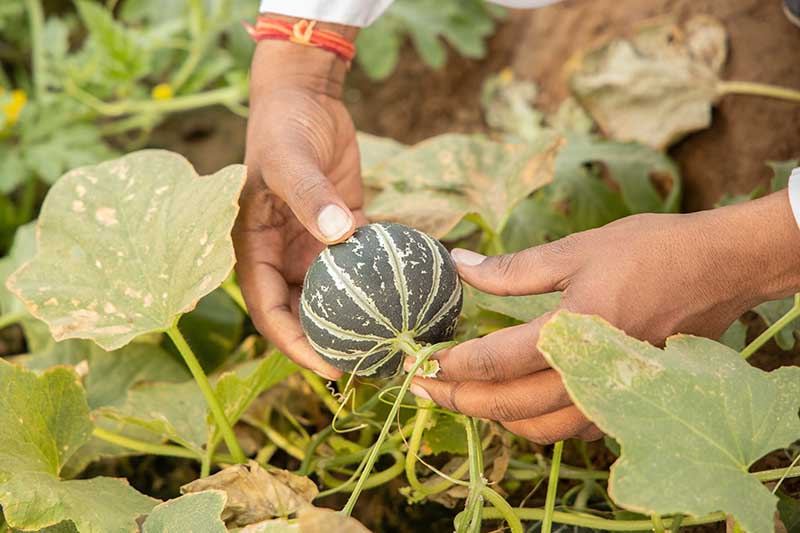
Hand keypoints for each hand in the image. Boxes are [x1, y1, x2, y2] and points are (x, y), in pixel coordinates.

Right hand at [233, 26, 362, 379]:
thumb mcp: (290, 160)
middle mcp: (281, 255)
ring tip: (389, 343)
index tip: (330, 365)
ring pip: (332, 295)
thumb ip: (311, 197)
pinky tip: (406, 299)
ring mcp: (313, 245)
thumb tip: (339, 237)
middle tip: (367, 366)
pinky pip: (360, 265)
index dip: (295, 344)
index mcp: (254, 248)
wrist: (306, 96)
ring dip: (355, 318)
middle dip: (327, 341)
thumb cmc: (284, 126)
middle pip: (301, 312)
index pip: (269, 310)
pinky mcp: (343, 230)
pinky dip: (377, 281)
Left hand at [409, 191, 799, 442]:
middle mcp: (591, 376)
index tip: (421, 360)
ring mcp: (610, 397)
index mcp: (574, 333)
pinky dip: (531, 419)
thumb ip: (510, 269)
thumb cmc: (650, 252)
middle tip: (422, 387)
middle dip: (457, 400)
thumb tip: (457, 265)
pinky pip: (567, 428)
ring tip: (462, 394)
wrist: (718, 270)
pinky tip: (514, 399)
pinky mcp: (624, 403)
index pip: (496, 363)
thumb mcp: (575, 251)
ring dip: (492, 416)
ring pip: (535, 429)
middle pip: (508, 406)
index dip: (452, 364)